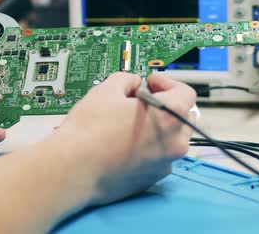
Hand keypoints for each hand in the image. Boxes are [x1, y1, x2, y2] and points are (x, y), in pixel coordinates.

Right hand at [59, 72, 195, 205]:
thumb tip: (133, 84)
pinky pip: (157, 157)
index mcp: (169, 118)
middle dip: (165, 105)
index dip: (166, 83)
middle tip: (140, 100)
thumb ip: (128, 80)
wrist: (72, 168)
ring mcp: (164, 164)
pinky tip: (123, 143)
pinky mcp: (151, 179)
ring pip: (170, 139)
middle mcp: (174, 143)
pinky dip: (147, 148)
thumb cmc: (89, 131)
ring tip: (129, 122)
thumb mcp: (107, 90)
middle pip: (183, 117)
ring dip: (156, 127)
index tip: (150, 82)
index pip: (186, 93)